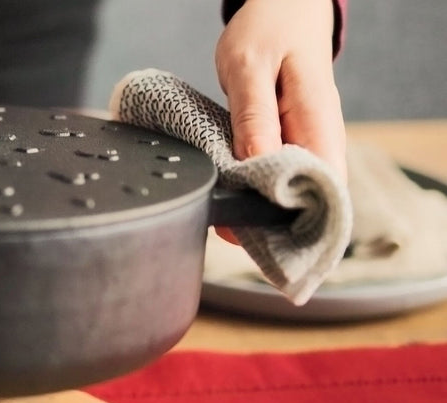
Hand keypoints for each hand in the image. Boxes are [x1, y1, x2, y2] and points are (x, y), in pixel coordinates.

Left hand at [214, 0, 344, 243]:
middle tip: (229, 234)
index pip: (321, 188)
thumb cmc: (268, 30)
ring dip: (263, 206)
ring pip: (294, 187)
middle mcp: (321, 136)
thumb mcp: (248, 69)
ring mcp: (309, 138)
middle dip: (272, 221)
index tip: (253, 235)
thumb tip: (256, 166)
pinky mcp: (294, 137)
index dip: (291, 219)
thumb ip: (253, 117)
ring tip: (226, 224)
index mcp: (318, 122)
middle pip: (309, 197)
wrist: (284, 5)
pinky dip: (258, 186)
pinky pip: (281, 171)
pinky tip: (234, 196)